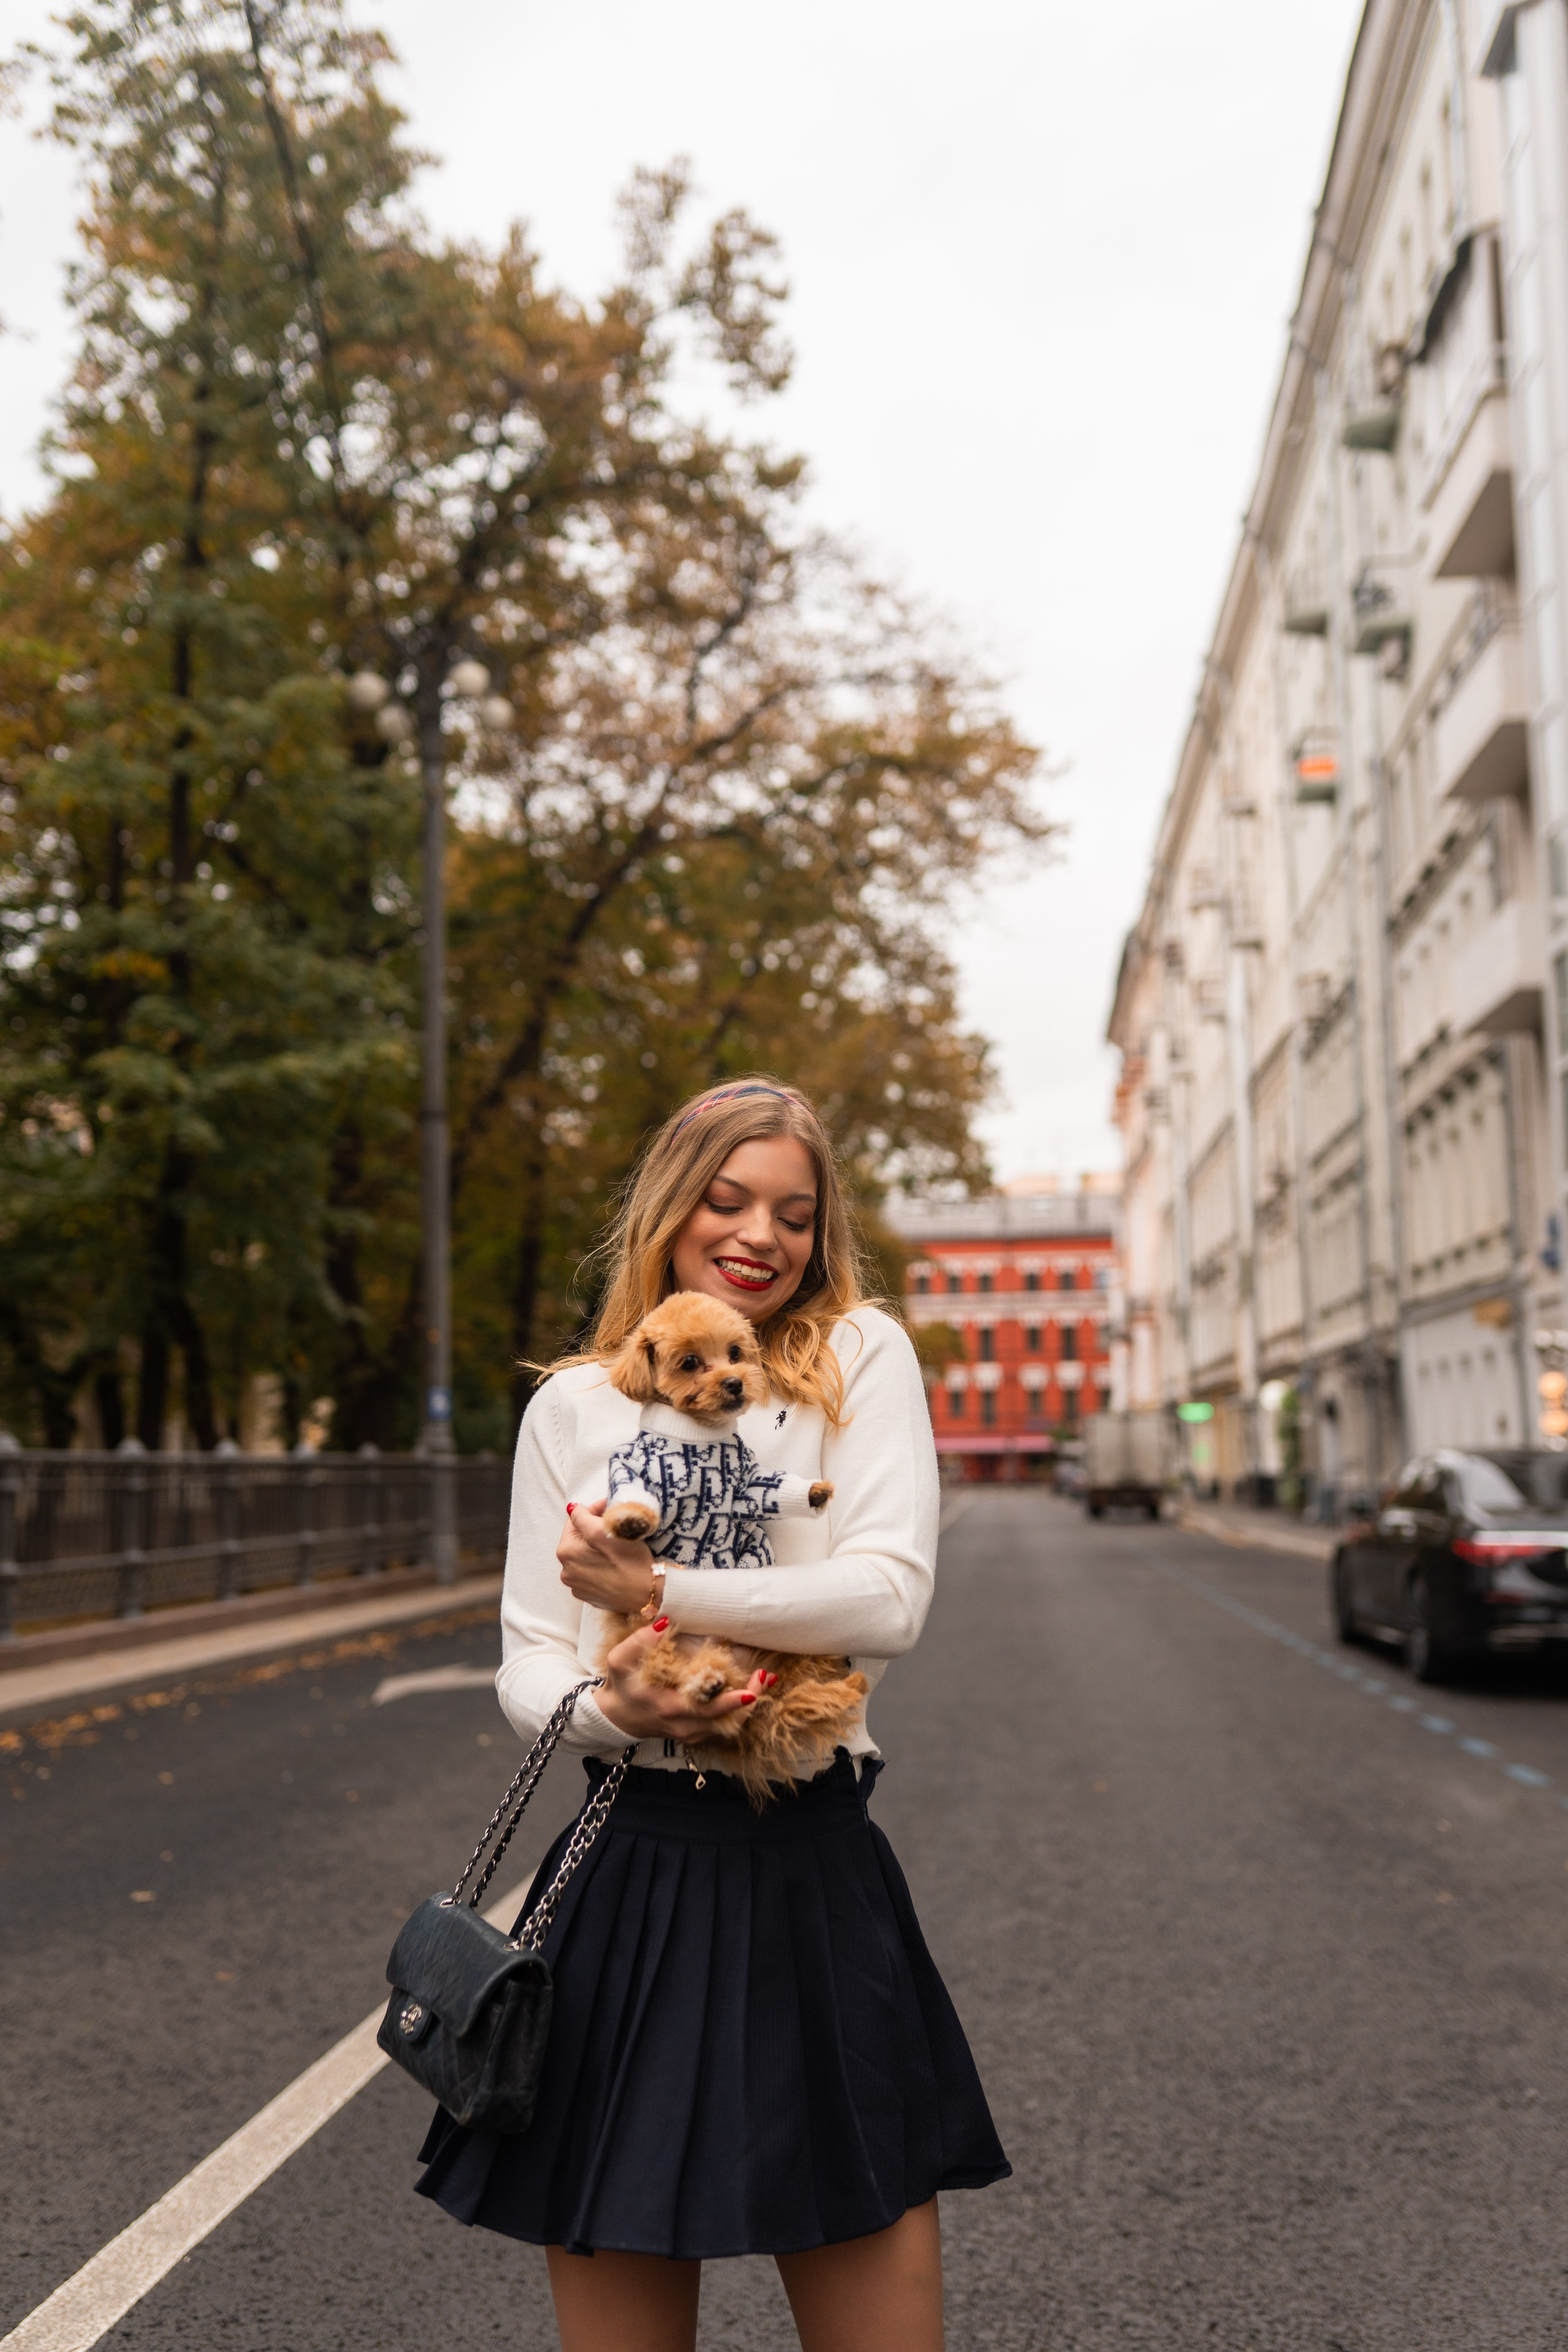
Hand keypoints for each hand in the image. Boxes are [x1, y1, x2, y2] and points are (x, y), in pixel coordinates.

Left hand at [556, 1500, 658, 1613]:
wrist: (647, 1595)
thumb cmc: (629, 1561)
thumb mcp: (604, 1531)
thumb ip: (582, 1517)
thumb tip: (572, 1509)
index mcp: (566, 1551)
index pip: (576, 1520)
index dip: (594, 1510)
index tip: (611, 1507)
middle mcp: (566, 1571)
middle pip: (579, 1539)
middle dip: (594, 1529)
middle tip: (616, 1525)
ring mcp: (576, 1586)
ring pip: (585, 1556)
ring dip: (597, 1547)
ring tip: (616, 1545)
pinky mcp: (588, 1595)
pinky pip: (591, 1572)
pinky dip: (600, 1565)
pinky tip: (614, 1563)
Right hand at [594, 1621, 773, 1743]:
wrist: (617, 1717)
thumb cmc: (622, 1685)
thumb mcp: (620, 1659)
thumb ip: (641, 1641)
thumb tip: (664, 1622)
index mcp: (667, 1706)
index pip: (703, 1709)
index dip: (728, 1702)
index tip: (750, 1692)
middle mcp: (682, 1725)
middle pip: (724, 1720)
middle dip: (749, 1700)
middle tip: (766, 1678)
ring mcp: (690, 1734)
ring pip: (727, 1727)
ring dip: (748, 1706)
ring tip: (765, 1681)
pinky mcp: (694, 1736)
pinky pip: (722, 1727)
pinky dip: (739, 1712)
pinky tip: (752, 1692)